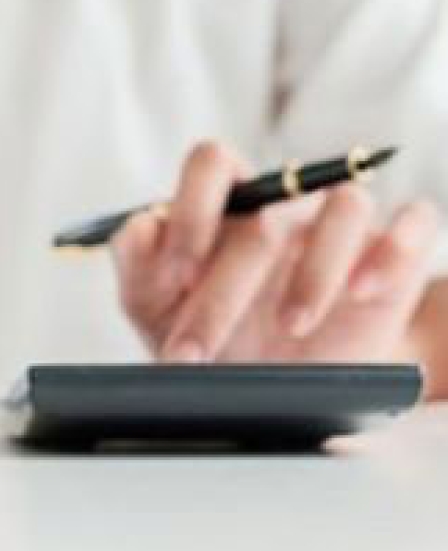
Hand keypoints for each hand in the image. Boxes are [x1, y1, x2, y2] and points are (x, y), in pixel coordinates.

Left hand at [112, 141, 440, 362]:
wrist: (280, 387)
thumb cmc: (214, 336)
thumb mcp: (157, 309)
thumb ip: (136, 265)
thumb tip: (141, 229)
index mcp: (224, 205)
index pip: (212, 163)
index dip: (192, 208)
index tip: (176, 268)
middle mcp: (284, 206)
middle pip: (265, 212)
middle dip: (225, 289)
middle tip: (196, 350)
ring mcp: (339, 227)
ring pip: (345, 207)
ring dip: (314, 272)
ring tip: (289, 327)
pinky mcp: (393, 254)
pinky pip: (414, 225)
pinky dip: (392, 254)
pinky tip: (361, 293)